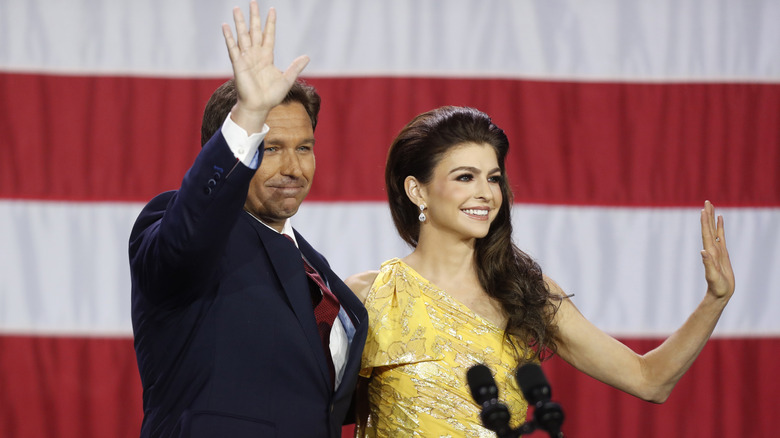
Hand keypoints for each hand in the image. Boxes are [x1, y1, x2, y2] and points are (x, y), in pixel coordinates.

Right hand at [222, 1, 309, 132]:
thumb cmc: (271, 96)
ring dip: (240, 22)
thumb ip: (295, 67)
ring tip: (237, 8)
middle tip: (253, 1)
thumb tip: (307, 57)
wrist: (259, 106)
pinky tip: (225, 26)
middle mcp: (255, 54)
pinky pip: (232, 48)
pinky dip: (228, 37)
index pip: (269, 35)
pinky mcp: (238, 64)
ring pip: (242, 35)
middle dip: (254, 17)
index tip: (272, 10)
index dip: (270, 23)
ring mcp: (246, 58)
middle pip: (254, 31)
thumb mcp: (287, 79)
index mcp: (267, 57)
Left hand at [700, 200, 734, 300]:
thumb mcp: (712, 276)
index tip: (703, 209)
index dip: (704, 222)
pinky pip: (721, 236)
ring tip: (711, 206)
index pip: (706, 233)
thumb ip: (707, 264)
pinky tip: (720, 220)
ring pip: (714, 230)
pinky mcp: (723, 253)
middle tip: (707, 201)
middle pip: (708, 228)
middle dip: (707, 215)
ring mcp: (717, 250)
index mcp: (710, 252)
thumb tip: (703, 251)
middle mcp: (712, 248)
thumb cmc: (716, 287)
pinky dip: (720, 227)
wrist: (720, 293)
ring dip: (712, 218)